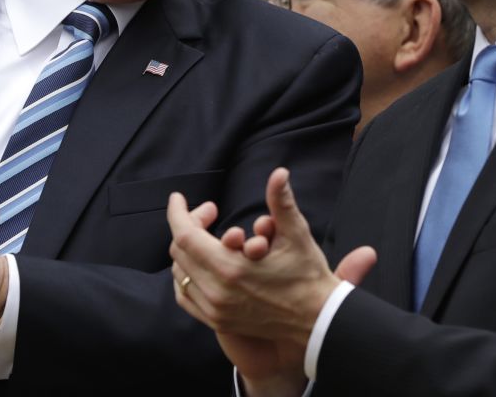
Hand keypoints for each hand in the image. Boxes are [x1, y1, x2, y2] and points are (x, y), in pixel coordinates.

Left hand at [168, 167, 376, 347]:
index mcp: (231, 268)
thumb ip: (281, 201)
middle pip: (180, 251)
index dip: (178, 212)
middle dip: (189, 225)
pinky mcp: (218, 322)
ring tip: (208, 237)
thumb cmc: (308, 274)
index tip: (179, 197)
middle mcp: (217, 292)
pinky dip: (187, 276)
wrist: (317, 319)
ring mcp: (215, 310)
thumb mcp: (296, 234)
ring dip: (188, 250)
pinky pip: (185, 297)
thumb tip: (279, 173)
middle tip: (210, 213)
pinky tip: (203, 262)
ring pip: (180, 274)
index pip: (185, 235)